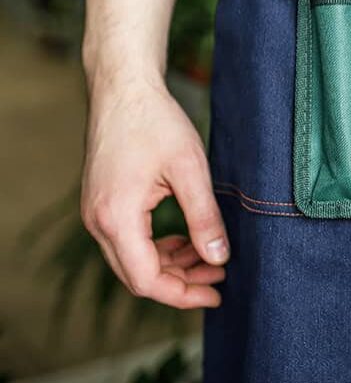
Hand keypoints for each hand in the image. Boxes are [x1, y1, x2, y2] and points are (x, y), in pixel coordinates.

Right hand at [79, 0, 227, 309]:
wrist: (123, 88)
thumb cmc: (155, 122)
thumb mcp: (190, 169)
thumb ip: (204, 217)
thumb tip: (219, 258)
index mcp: (117, 217)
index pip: (146, 279)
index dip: (183, 294)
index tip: (217, 292)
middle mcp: (98, 221)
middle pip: (137, 276)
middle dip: (181, 282)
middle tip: (221, 275)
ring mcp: (96, 213)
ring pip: (133, 260)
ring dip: (171, 265)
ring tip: (210, 258)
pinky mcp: (102, 203)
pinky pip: (128, 241)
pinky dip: (158, 248)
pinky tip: (186, 240)